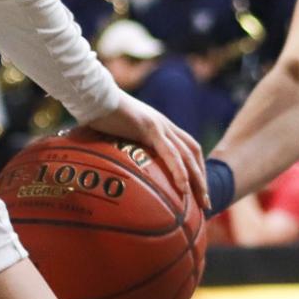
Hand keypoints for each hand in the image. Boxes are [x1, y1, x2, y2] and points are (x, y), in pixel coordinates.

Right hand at [86, 95, 208, 212]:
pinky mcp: (150, 128)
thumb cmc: (97, 115)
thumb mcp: (114, 134)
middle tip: (206, 203)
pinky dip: (179, 171)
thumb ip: (120, 148)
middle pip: (193, 152)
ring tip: (202, 202)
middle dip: (202, 178)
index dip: (194, 168)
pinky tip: (184, 189)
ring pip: (187, 155)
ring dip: (197, 179)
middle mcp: (164, 125)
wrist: (92, 95)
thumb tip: (111, 170)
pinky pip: (170, 153)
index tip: (196, 190)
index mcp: (159, 125)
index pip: (186, 147)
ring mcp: (159, 126)